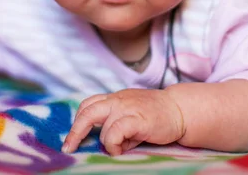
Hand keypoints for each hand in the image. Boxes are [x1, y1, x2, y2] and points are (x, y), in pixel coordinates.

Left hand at [63, 89, 184, 155]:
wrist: (179, 110)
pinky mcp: (137, 118)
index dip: (77, 122)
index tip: (70, 140)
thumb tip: (99, 143)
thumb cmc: (155, 116)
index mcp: (114, 98)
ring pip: (102, 127)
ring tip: (118, 149)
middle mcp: (117, 100)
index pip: (88, 105)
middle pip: (86, 112)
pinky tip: (122, 149)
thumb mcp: (131, 115)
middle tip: (69, 148)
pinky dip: (113, 144)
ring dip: (105, 143)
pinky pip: (115, 132)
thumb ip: (114, 124)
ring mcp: (126, 107)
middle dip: (75, 132)